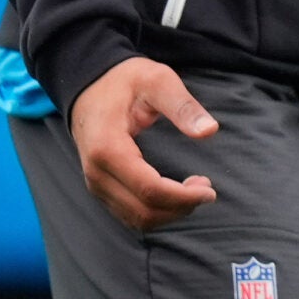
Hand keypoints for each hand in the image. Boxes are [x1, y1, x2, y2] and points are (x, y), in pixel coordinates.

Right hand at [69, 57, 220, 230]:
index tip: (209, 189)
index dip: (183, 197)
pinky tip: (174, 194)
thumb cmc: (124, 81)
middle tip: (206, 188)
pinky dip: (156, 212)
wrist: (89, 85)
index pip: (149, 190)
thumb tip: (209, 131)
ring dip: (169, 212)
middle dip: (180, 207)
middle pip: (143, 211)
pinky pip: (129, 214)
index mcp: (108, 147)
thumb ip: (183, 106)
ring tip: (193, 189)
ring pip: (136, 218)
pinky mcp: (100, 188)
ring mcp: (95, 183)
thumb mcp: (157, 80)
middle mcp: (96, 172)